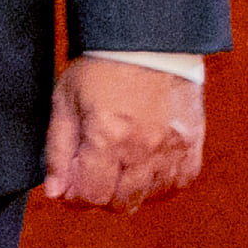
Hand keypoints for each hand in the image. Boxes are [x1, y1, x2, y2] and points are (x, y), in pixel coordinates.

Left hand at [41, 56, 206, 212]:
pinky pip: (178, 184)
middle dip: (99, 196)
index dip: (74, 196)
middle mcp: (144, 149)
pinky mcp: (192, 145)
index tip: (68, 184)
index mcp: (108, 137)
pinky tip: (144, 165)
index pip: (91, 196)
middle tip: (91, 174)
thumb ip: (58, 151)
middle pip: (121, 204)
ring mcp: (173, 150)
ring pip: (150, 198)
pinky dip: (159, 184)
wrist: (147, 44)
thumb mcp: (64, 103)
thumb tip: (55, 192)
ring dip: (129, 191)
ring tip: (116, 165)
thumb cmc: (101, 68)